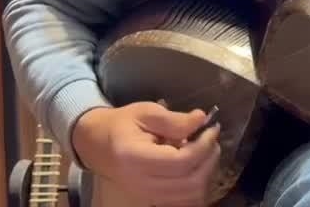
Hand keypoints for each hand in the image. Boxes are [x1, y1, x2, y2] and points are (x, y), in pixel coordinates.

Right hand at [71, 100, 220, 205]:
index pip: (180, 162)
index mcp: (135, 158)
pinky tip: (197, 166)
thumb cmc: (122, 124)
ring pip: (190, 197)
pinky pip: (183, 202)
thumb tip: (201, 120)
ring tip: (205, 151)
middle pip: (190, 183)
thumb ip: (174, 119)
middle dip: (209, 159)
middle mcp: (140, 183)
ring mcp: (146, 195)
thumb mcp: (145, 112)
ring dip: (206, 173)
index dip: (203, 146)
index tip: (211, 128)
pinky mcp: (152, 199)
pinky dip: (197, 186)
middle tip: (211, 139)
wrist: (98, 144)